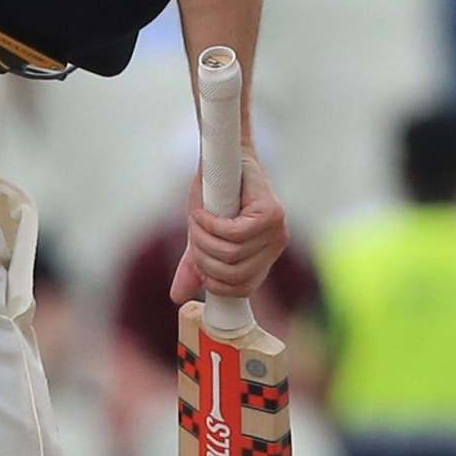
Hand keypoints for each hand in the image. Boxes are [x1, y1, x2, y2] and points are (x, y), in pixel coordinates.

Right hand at [170, 152, 289, 305]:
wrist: (223, 158)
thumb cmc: (216, 196)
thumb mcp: (204, 236)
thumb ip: (196, 265)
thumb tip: (178, 297)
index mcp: (264, 256)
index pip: (243, 289)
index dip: (216, 284)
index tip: (200, 267)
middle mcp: (276, 244)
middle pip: (234, 274)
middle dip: (205, 260)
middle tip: (194, 237)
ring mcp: (277, 229)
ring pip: (232, 254)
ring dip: (204, 240)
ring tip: (196, 221)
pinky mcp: (271, 213)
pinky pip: (235, 233)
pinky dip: (211, 225)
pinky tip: (201, 213)